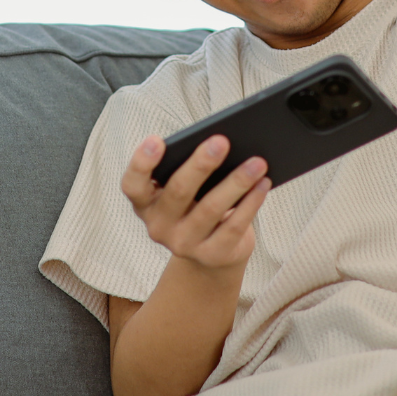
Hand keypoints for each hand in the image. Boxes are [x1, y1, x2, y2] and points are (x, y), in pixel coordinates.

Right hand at [122, 135, 270, 270]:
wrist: (211, 254)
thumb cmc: (197, 206)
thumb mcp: (186, 190)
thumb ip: (190, 170)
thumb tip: (222, 147)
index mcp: (146, 203)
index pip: (133, 184)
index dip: (141, 162)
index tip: (157, 140)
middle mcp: (159, 226)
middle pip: (178, 191)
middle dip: (201, 164)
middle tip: (222, 141)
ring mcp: (184, 244)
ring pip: (211, 209)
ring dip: (237, 182)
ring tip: (257, 162)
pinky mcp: (211, 256)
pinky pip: (234, 227)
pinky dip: (251, 203)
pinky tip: (263, 184)